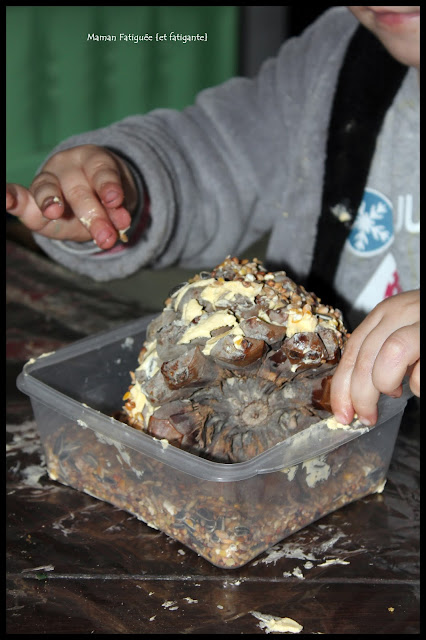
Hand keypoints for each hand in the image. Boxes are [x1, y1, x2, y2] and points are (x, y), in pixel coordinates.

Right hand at [6, 145, 137, 249]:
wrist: (87, 195)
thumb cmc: (103, 198)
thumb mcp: (115, 204)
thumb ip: (115, 213)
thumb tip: (121, 223)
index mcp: (94, 161)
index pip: (101, 172)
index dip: (108, 186)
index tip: (115, 200)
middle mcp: (68, 166)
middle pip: (79, 190)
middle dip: (94, 216)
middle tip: (107, 237)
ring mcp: (48, 179)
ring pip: (48, 189)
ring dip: (51, 202)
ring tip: (54, 211)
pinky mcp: (31, 196)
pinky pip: (21, 195)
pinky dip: (11, 196)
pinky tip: (7, 200)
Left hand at [330, 290, 419, 425]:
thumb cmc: (424, 340)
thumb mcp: (404, 333)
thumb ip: (380, 353)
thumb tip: (355, 393)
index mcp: (389, 312)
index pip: (354, 348)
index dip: (342, 384)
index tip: (341, 412)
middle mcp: (407, 310)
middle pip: (367, 354)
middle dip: (360, 394)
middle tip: (365, 417)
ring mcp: (425, 323)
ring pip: (392, 352)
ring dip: (386, 383)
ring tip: (394, 396)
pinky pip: (422, 371)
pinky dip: (419, 385)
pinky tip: (421, 385)